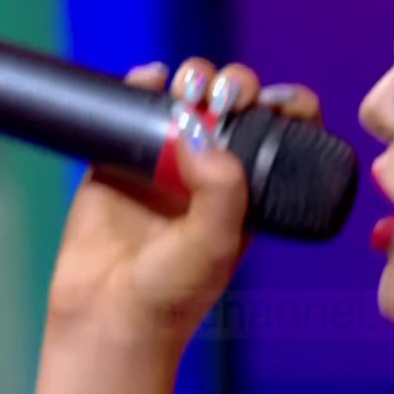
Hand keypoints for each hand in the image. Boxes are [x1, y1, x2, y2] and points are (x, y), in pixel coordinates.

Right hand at [46, 57, 323, 347]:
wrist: (108, 316)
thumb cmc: (173, 294)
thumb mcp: (216, 245)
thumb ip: (220, 191)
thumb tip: (200, 131)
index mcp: (250, 188)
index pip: (282, 132)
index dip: (285, 106)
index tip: (275, 103)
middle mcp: (212, 168)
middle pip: (235, 102)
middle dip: (235, 86)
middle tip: (223, 100)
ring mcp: (166, 158)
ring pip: (189, 95)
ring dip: (194, 77)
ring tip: (187, 90)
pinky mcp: (120, 155)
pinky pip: (135, 104)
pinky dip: (144, 81)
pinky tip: (150, 79)